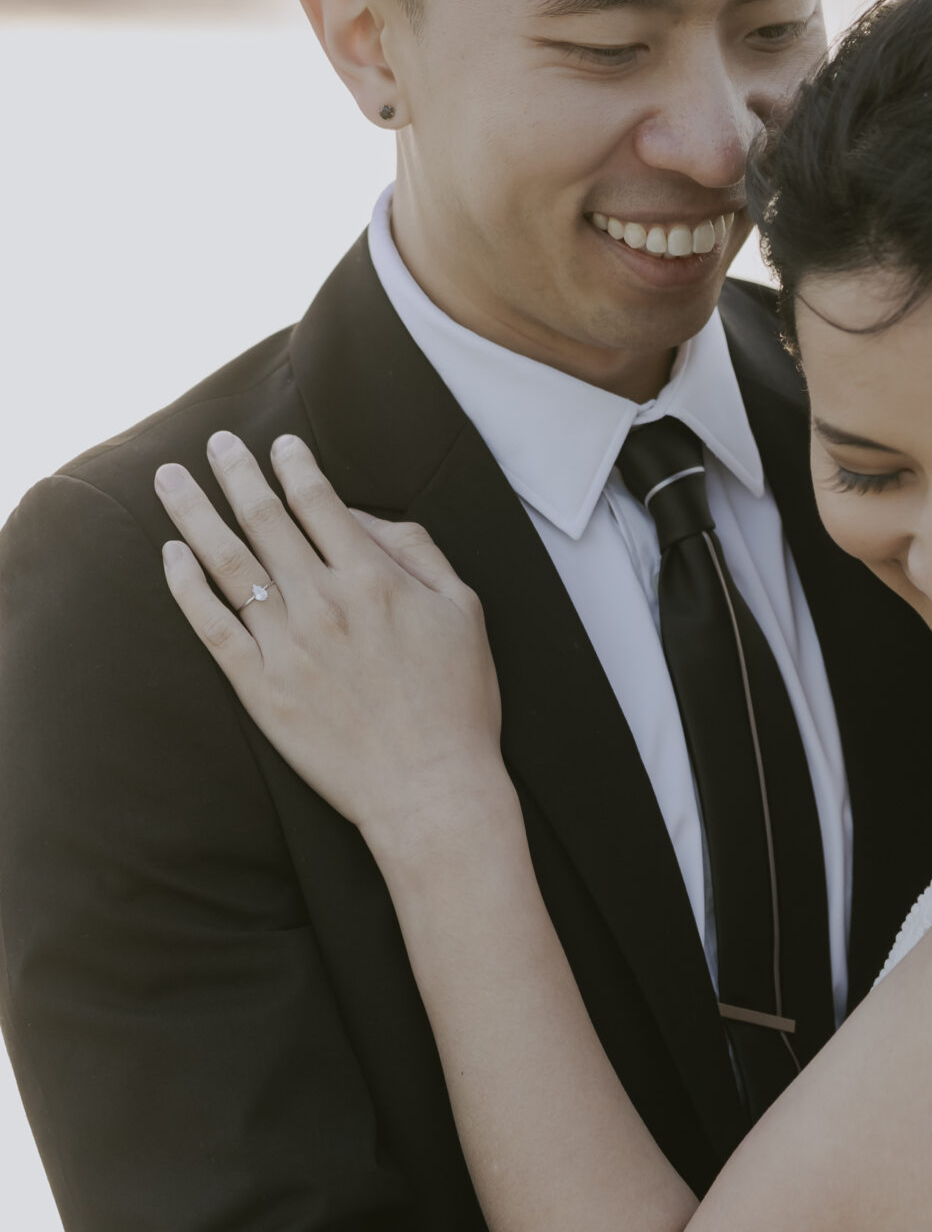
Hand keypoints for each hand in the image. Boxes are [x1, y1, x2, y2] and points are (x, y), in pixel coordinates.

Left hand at [156, 432, 508, 850]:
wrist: (431, 789)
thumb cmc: (457, 702)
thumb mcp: (463, 611)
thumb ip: (416, 551)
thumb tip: (362, 518)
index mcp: (373, 579)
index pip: (319, 502)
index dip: (295, 466)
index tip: (280, 445)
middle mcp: (323, 603)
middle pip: (264, 520)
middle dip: (237, 472)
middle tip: (217, 442)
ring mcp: (286, 646)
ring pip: (227, 563)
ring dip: (194, 513)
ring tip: (169, 479)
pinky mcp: (261, 689)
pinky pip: (212, 626)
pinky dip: (186, 587)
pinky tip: (171, 556)